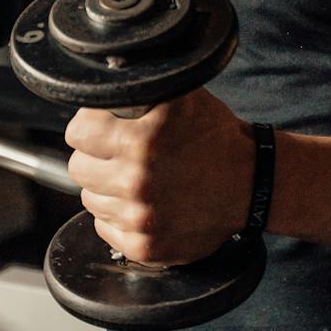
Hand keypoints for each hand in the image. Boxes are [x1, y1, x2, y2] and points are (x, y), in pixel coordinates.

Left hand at [64, 87, 253, 265]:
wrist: (252, 184)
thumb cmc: (215, 138)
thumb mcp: (181, 97)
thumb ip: (139, 88)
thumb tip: (101, 82)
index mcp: (140, 141)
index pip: (77, 133)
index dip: (90, 126)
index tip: (102, 128)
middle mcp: (137, 181)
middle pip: (79, 168)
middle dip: (96, 157)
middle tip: (121, 154)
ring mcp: (141, 218)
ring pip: (90, 199)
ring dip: (107, 188)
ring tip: (138, 178)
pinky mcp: (146, 247)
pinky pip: (105, 227)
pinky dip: (119, 217)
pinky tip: (144, 203)